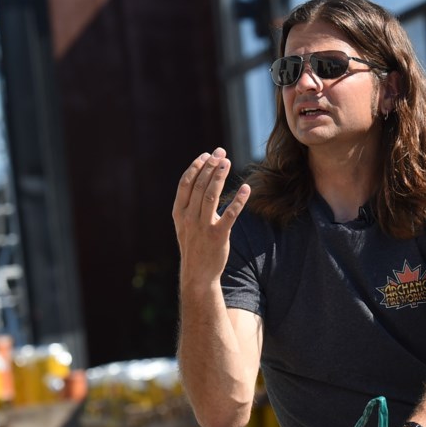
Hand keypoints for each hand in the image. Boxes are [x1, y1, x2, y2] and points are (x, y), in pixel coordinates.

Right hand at [172, 147, 249, 284]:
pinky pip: (229, 214)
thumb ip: (190, 204)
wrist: (198, 274)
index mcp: (179, 212)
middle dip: (210, 166)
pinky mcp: (218, 236)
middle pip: (199, 185)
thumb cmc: (194, 245)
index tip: (207, 154)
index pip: (185, 183)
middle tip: (221, 152)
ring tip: (227, 161)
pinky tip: (246, 188)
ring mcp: (202, 227)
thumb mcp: (184, 224)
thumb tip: (202, 179)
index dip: (196, 166)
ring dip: (219, 176)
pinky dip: (238, 200)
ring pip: (211, 195)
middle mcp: (188, 217)